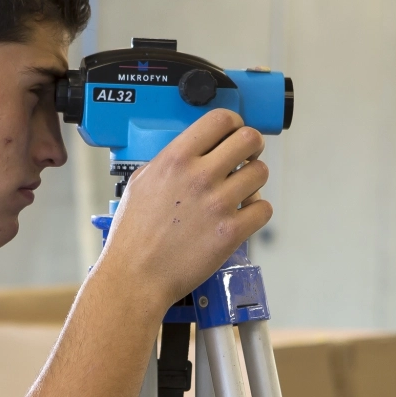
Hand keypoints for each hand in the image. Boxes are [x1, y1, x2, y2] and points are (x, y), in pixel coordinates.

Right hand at [98, 109, 271, 310]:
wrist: (135, 277)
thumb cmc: (132, 236)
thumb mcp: (140, 183)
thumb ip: (168, 161)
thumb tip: (192, 150)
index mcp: (175, 159)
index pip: (221, 119)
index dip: (233, 123)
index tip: (233, 132)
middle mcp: (199, 177)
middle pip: (249, 139)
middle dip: (251, 147)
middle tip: (245, 158)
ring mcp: (217, 204)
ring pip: (260, 173)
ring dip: (254, 180)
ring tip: (240, 191)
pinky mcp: (231, 232)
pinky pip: (263, 208)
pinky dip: (256, 211)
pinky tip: (241, 216)